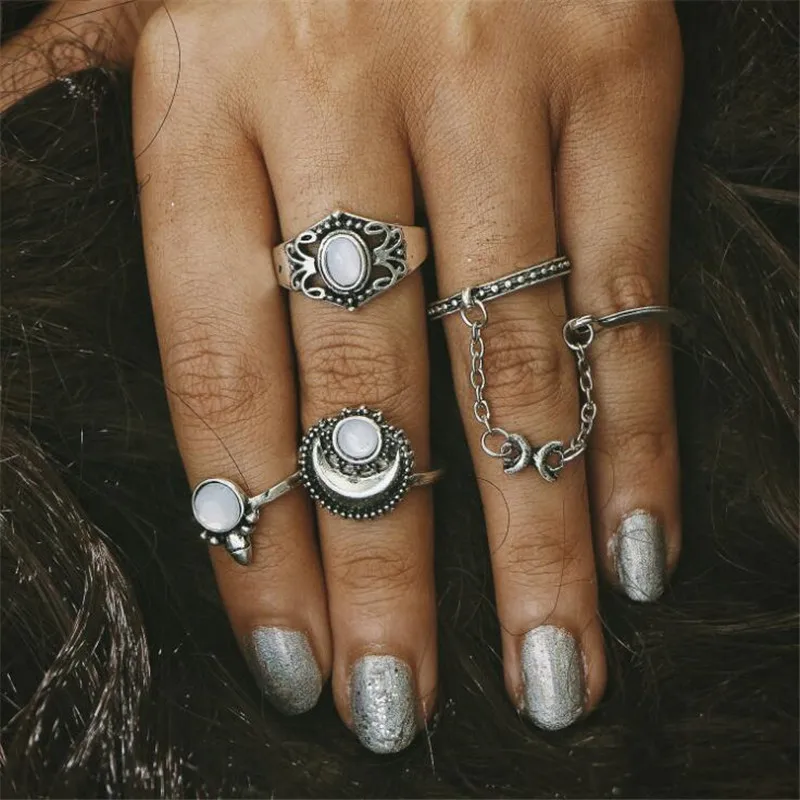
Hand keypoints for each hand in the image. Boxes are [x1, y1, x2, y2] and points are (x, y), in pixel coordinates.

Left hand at [133, 0, 682, 750]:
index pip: (223, 361)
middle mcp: (351, 85)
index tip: (289, 657)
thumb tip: (0, 163)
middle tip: (398, 709)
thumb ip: (75, 99)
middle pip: (369, 387)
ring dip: (529, 539)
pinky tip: (631, 546)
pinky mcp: (618, 69)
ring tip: (545, 671)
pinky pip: (626, 288)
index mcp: (208, 87)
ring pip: (511, 357)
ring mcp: (498, 79)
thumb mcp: (155, 8)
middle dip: (389, 574)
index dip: (260, 530)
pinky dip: (634, 431)